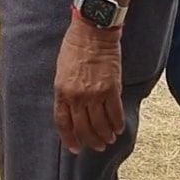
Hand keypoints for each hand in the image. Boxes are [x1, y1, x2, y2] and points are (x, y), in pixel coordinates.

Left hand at [53, 19, 124, 152]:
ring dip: (105, 136)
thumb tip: (73, 110)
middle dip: (90, 141)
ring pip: (100, 125)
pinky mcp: (112, 89)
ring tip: (108, 140)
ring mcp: (95, 94)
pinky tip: (118, 129)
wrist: (93, 30)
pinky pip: (115, 113)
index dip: (69, 138)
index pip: (63, 123)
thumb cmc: (75, 47)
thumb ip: (66, 91)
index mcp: (61, 91)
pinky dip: (117, 124)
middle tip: (97, 146)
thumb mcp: (61, 71)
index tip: (75, 148)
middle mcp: (77, 96)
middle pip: (83, 128)